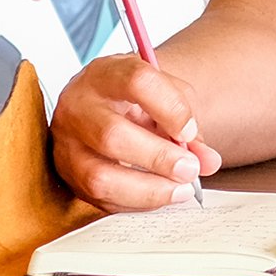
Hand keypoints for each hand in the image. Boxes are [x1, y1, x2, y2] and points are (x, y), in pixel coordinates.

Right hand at [50, 55, 221, 211]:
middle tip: (190, 169)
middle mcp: (77, 106)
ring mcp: (67, 144)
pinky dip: (137, 203)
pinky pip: (100, 199)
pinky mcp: (67, 175)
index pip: (136, 81)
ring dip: (148, 189)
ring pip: (100, 176)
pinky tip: (161, 195)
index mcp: (104, 73)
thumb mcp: (165, 95)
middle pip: (112, 135)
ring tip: (181, 189)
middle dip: (158, 158)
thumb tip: (208, 161)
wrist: (106, 107)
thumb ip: (189, 122)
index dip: (170, 109)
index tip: (190, 130)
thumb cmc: (137, 99)